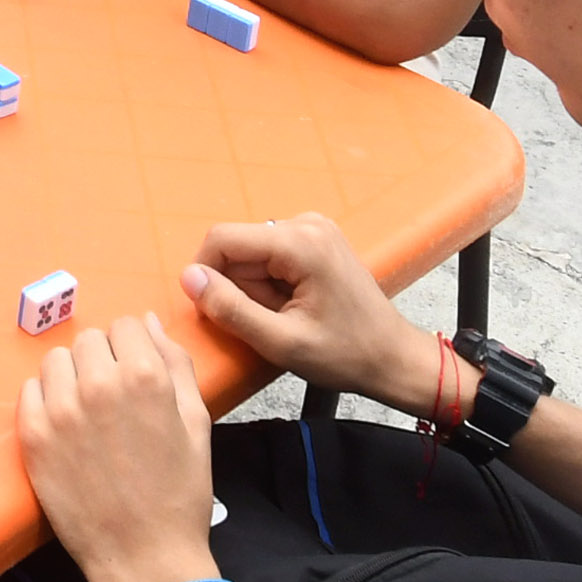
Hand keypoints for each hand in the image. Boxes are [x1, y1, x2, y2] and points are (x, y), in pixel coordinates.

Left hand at [19, 315, 225, 581]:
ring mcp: (60, 411)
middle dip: (102, 359)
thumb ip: (176, 365)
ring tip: (87, 411)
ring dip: (71, 376)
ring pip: (55, 361)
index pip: (126, 325)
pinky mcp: (33, 437)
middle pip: (88, 340)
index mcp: (145, 377)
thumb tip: (151, 325)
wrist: (146, 556)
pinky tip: (66, 427)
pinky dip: (46, 401)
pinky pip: (30, 392)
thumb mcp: (196, 423)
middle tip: (113, 397)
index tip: (134, 371)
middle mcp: (98, 385)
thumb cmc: (180, 493)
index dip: (133, 347)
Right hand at [179, 215, 434, 412]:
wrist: (392, 357)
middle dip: (239, 287)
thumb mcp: (280, 342)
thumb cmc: (345, 355)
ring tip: (286, 316)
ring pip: (252, 253)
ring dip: (255, 288)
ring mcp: (314, 228)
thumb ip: (230, 309)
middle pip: (238, 247)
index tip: (217, 312)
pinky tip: (294, 306)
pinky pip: (270, 254)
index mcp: (300, 243)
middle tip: (270, 322)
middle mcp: (307, 223)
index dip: (205, 275)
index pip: (222, 238)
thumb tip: (189, 278)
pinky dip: (270, 283)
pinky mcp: (317, 239)